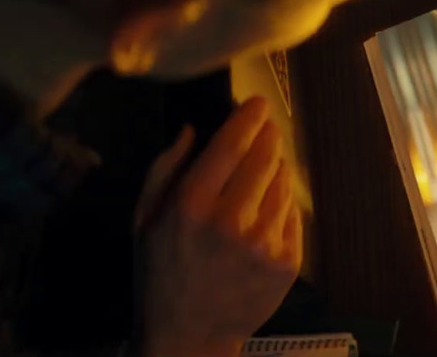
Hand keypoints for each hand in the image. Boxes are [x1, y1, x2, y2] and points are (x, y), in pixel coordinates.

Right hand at [136, 96, 303, 356]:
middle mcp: (232, 221)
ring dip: (277, 167)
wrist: (188, 334)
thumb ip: (164, 168)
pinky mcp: (287, 261)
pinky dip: (282, 202)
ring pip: (284, 182)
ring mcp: (265, 242)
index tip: (256, 102)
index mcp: (191, 206)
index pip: (233, 143)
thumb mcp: (143, 220)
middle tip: (265, 127)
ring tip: (262, 170)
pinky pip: (293, 213)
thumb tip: (194, 127)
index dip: (249, 115)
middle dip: (268, 134)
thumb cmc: (160, 273)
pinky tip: (265, 206)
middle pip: (265, 156)